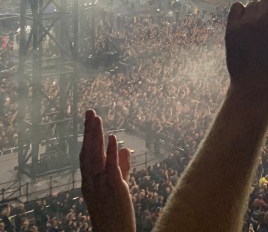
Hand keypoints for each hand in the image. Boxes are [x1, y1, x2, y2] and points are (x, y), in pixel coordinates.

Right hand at [80, 110, 134, 231]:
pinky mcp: (114, 188)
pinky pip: (111, 167)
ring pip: (96, 156)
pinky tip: (112, 137)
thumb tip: (125, 147)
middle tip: (90, 112)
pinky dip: (111, 151)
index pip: (86, 154)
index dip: (87, 137)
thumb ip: (122, 167)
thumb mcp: (118, 186)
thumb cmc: (114, 211)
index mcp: (89, 181)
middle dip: (89, 131)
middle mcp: (91, 181)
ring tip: (97, 118)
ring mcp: (101, 184)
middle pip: (88, 152)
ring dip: (96, 136)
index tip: (90, 119)